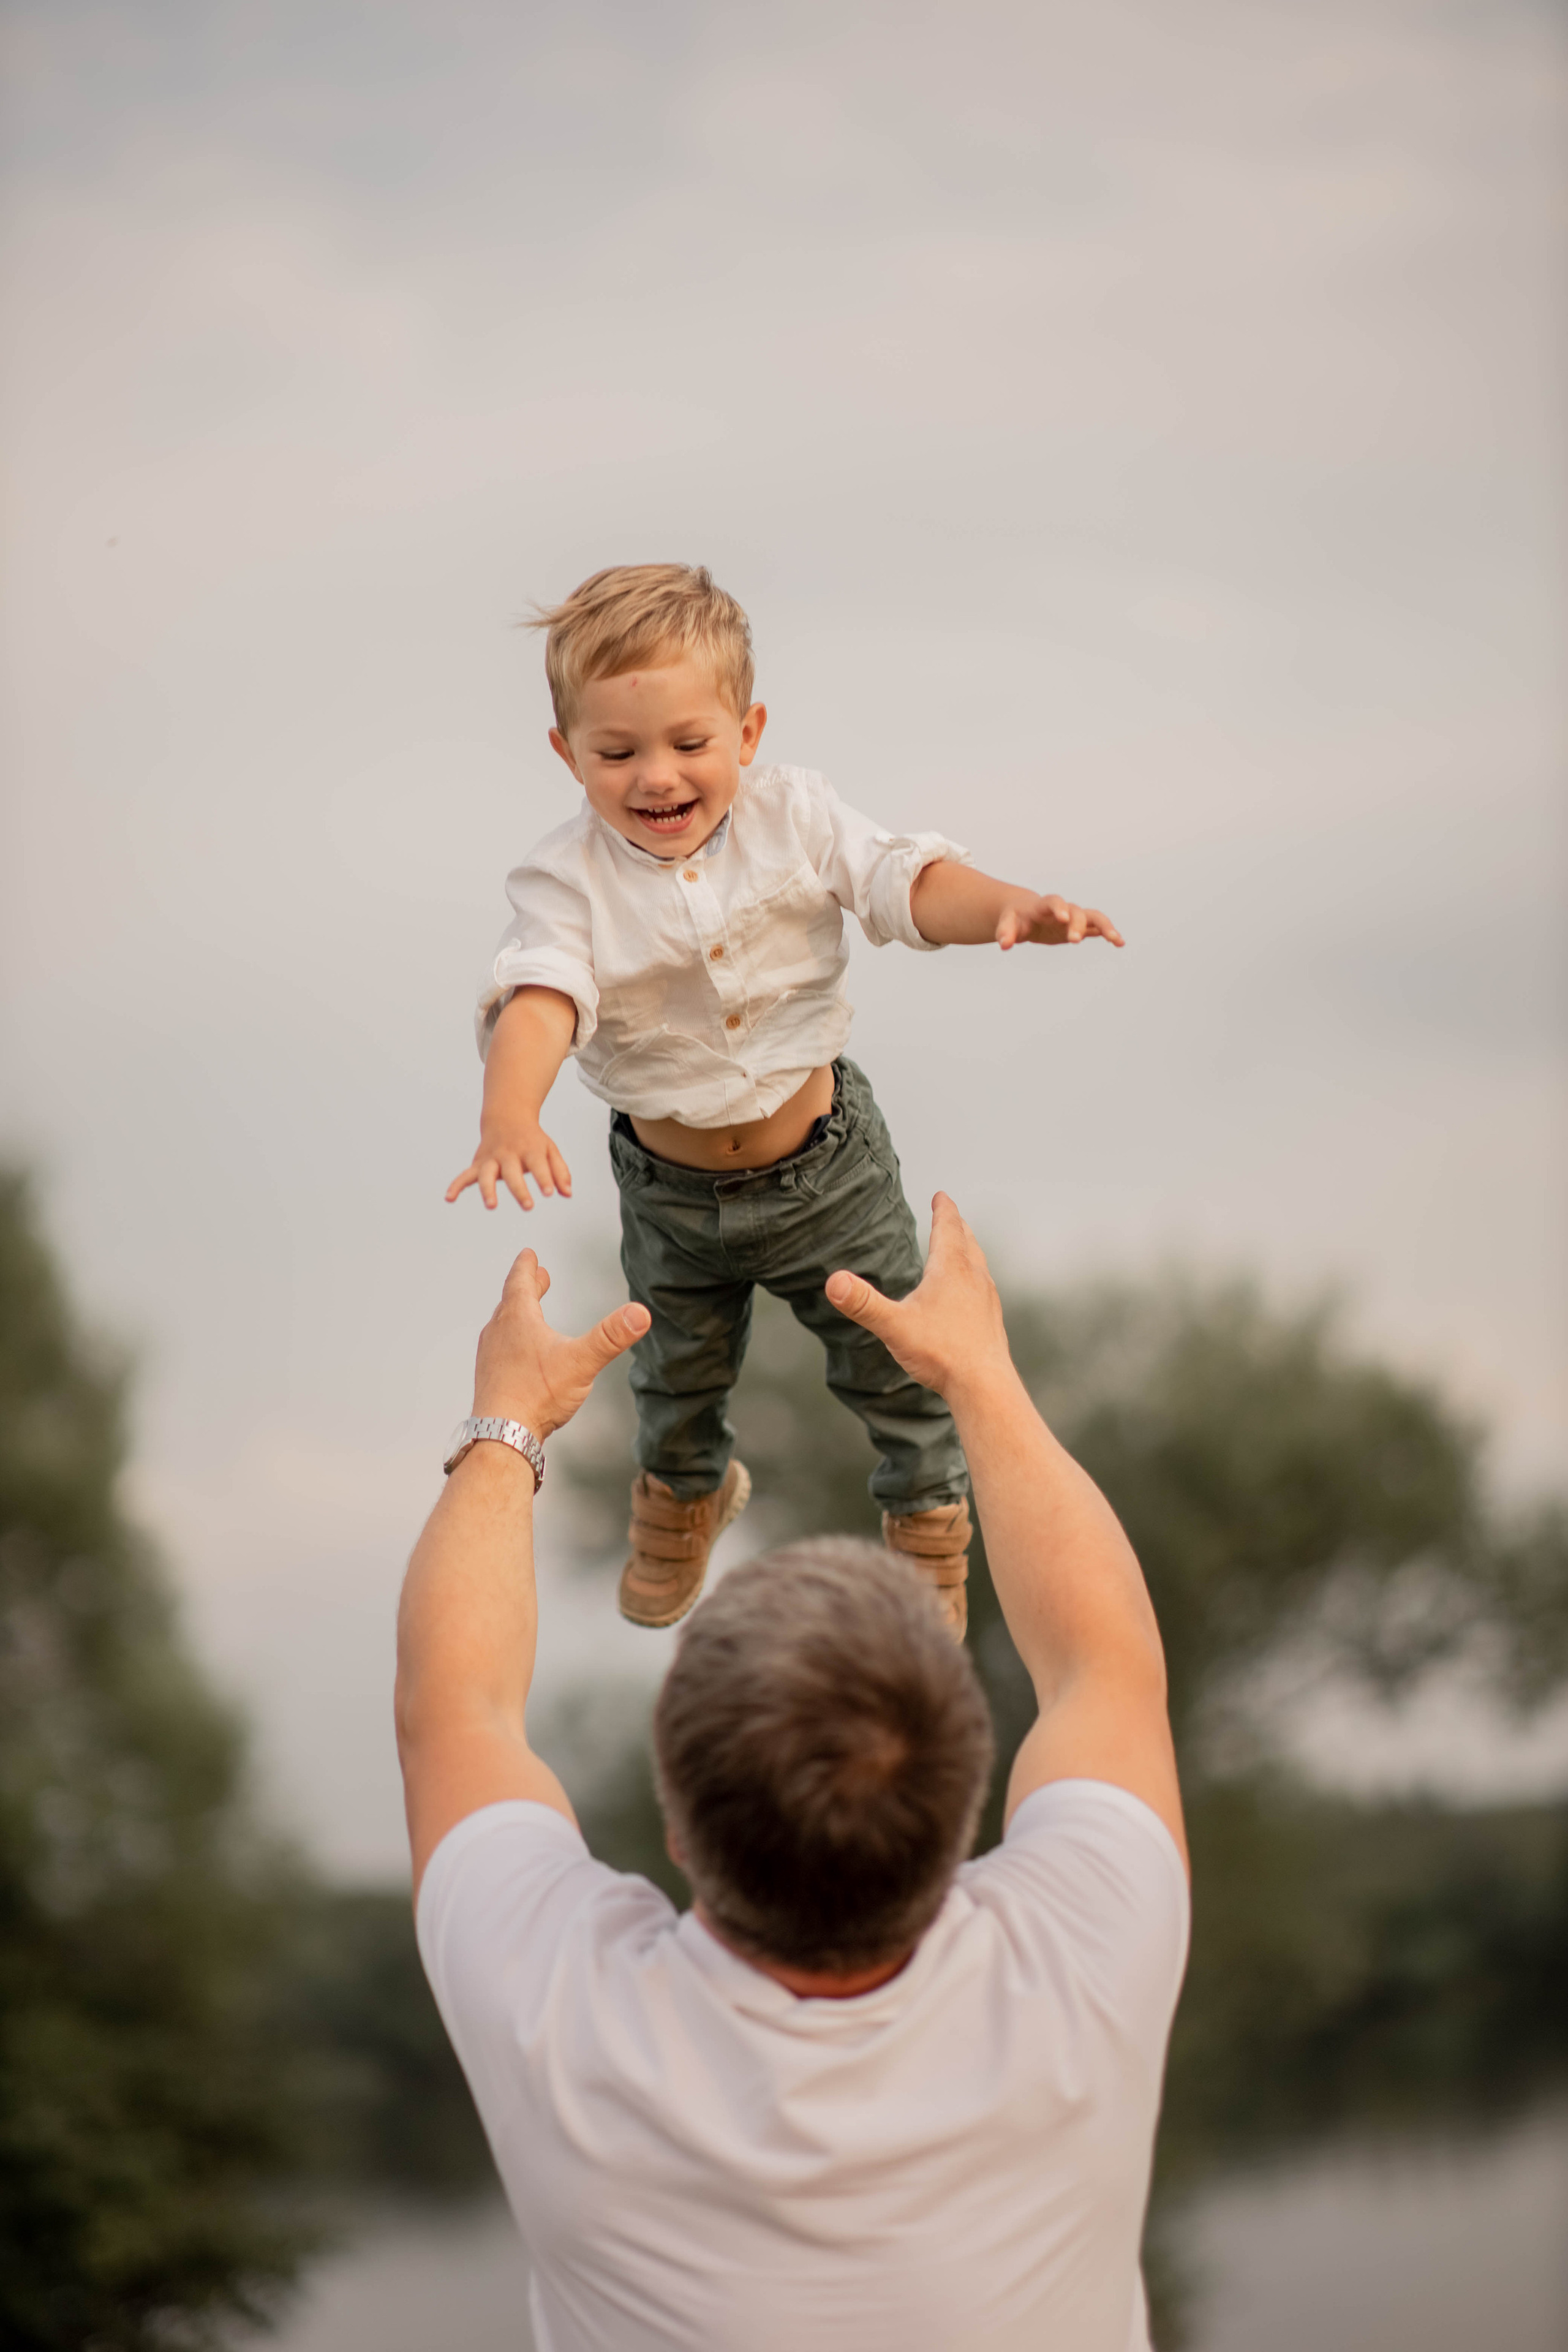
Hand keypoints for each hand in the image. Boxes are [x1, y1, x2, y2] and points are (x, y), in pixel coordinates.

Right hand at [446, 1122, 572, 1211]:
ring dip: (488, 1190)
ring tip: (491, 1205)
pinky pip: (465, 1175)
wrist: (507, 1116)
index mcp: (530, 1149)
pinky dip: (456, 1186)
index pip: (538, 1165)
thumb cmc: (532, 1139)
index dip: (544, 1178)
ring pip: (486, 1174)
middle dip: (519, 1189)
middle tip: (528, 1205)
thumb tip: (567, 1194)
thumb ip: (560, 1172)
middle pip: (512, 1172)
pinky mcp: (478, 1163)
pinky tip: (449, 1198)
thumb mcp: (550, 1150)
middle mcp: (508, 1154)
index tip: (549, 1193)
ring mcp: (491, 1158)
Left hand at [471, 1250, 649, 1438]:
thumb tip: (641, 1313)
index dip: (526, 1266)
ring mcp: (490, 1357)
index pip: (519, 1282)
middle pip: (512, 1302)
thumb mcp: (582, 1362)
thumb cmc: (537, 1395)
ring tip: (528, 1314)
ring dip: (517, 1314)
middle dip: (526, 1288)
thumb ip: (611, 1337)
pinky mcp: (490, 1379)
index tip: (528, 1254)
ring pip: (504, 1326)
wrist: (501, 1435)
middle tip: (537, 1277)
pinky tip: (521, 1357)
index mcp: (517, 1319)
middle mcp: (499, 1333)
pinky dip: (512, 1341)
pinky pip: (500, 1350)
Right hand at [825, 1194, 1012, 1402]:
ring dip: (968, 1250)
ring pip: (978, 1263)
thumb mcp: (894, 1326)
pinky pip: (983, 1288)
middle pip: (966, 1241)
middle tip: (950, 1214)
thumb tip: (833, 1282)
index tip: (941, 1195)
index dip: (943, 1209)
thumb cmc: (941, 1354)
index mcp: (951, 1269)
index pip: (948, 1227)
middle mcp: (974, 1278)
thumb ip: (863, 1304)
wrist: (985, 1386)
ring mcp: (987, 1299)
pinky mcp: (991, 1320)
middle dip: (956, 1225)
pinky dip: (974, 1277)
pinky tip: (968, 1294)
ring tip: (962, 1247)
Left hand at [996, 894, 1123, 950]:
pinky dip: (1107, 934)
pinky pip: (1096, 928)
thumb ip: (1005, 933)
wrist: (1026, 913)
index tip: (1063, 918)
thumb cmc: (1016, 918)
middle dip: (1077, 925)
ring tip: (1117, 941)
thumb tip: (1004, 945)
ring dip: (1105, 927)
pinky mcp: (1079, 927)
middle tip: (1074, 941)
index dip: (1059, 908)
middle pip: (1076, 912)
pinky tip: (1119, 943)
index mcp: (1044, 906)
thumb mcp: (1007, 923)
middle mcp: (1063, 909)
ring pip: (1093, 917)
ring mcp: (1073, 917)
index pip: (1053, 902)